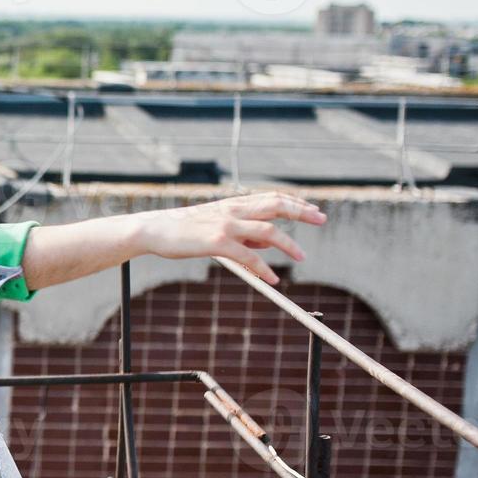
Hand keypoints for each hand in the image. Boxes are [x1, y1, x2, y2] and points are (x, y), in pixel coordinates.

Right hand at [137, 191, 326, 284]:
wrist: (154, 230)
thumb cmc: (183, 230)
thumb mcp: (216, 227)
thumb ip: (243, 233)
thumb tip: (269, 243)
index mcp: (233, 205)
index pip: (271, 198)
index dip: (295, 202)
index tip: (314, 209)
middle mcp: (233, 211)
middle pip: (276, 206)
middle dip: (301, 211)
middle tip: (322, 218)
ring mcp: (226, 225)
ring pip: (267, 231)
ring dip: (289, 244)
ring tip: (302, 257)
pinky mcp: (217, 242)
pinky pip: (248, 256)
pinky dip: (263, 268)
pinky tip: (273, 279)